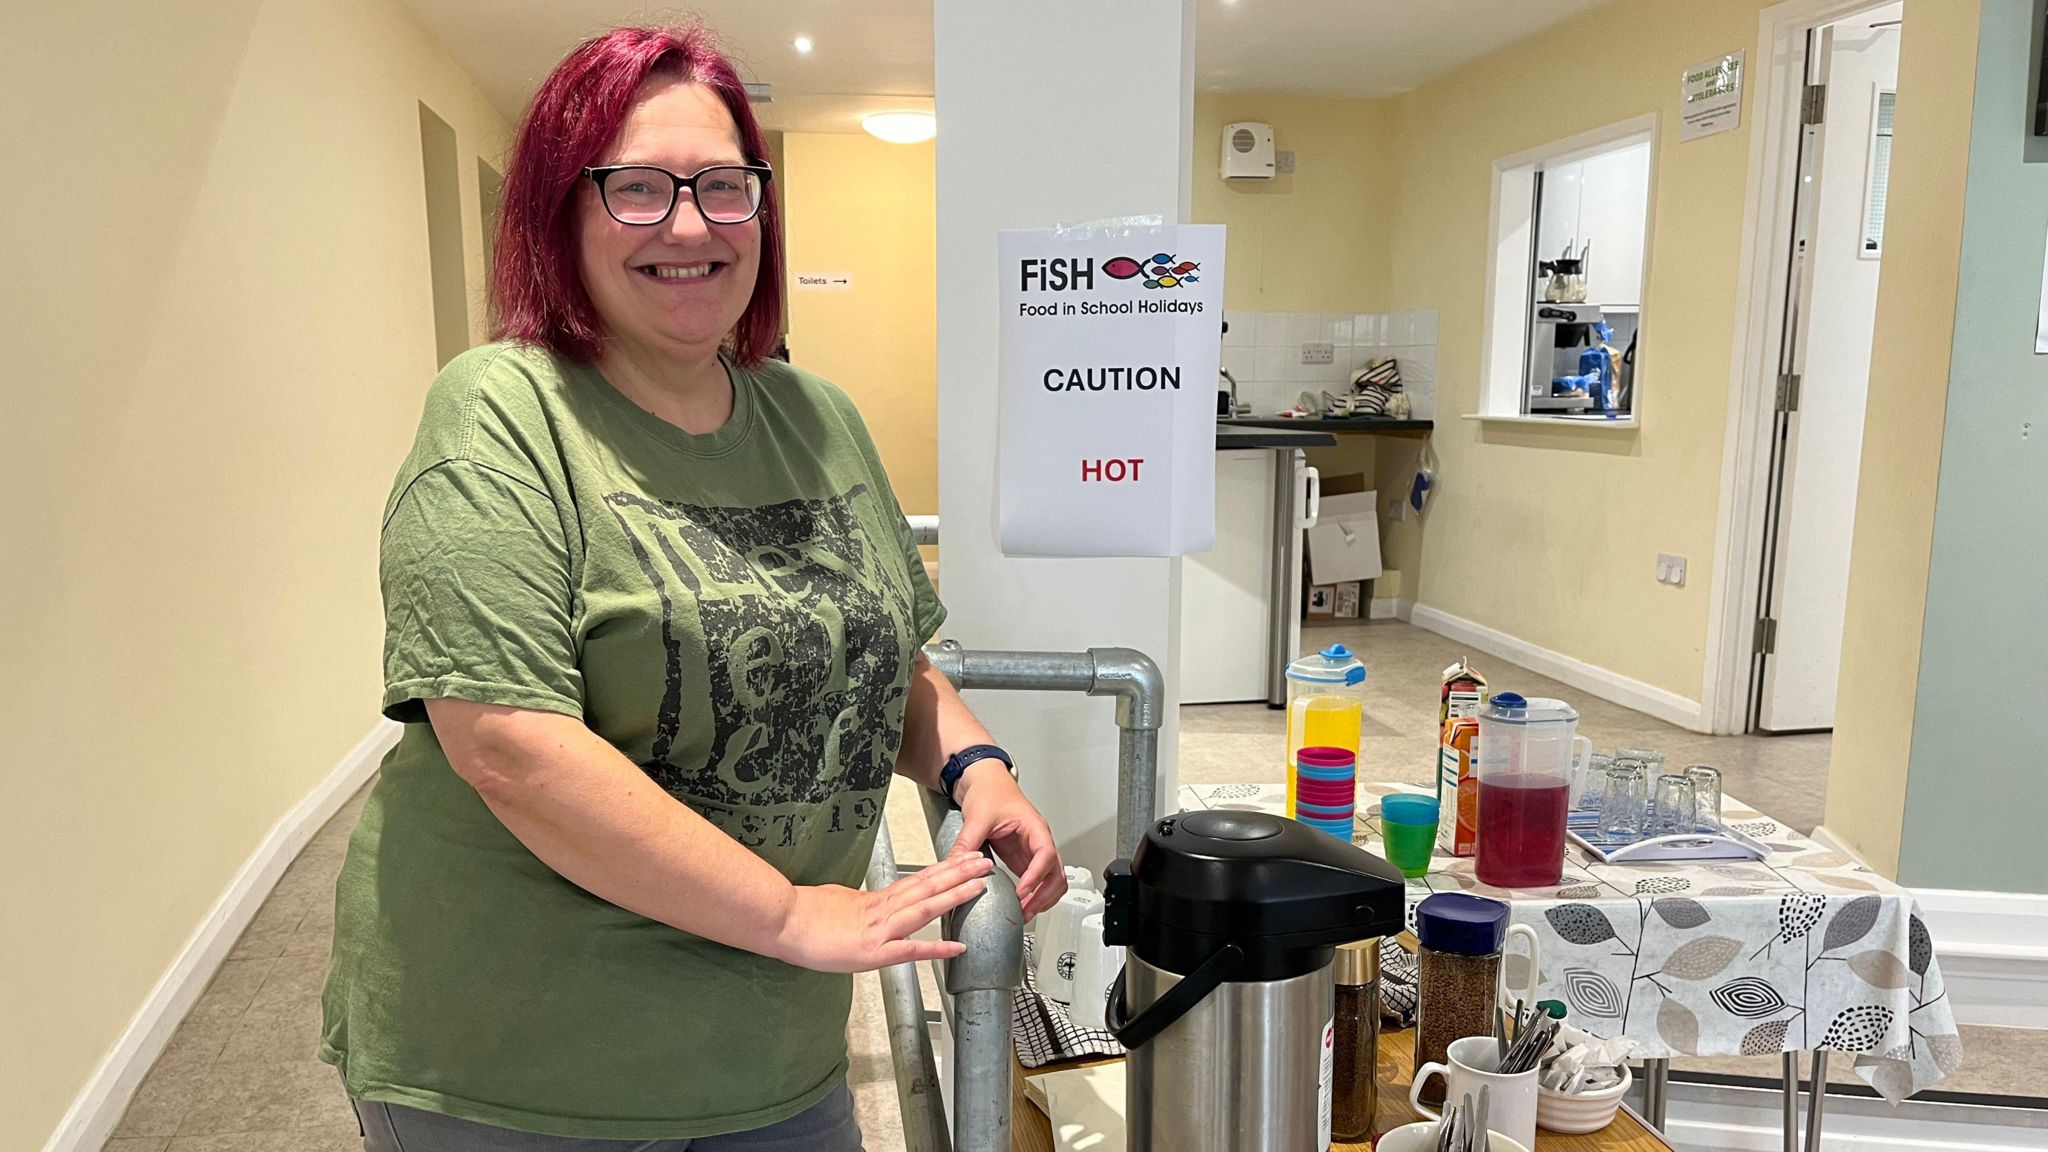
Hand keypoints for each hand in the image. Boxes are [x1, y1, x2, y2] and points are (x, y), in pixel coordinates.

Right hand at [771, 852, 992, 973]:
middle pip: (928, 886)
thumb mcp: (838, 901)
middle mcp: (883, 910)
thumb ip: (859, 905)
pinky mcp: (873, 952)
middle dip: (959, 874)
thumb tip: (867, 905)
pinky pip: (910, 950)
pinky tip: (957, 947)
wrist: (783, 922)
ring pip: (925, 908)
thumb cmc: (803, 914)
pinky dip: (936, 948)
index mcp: (876, 900)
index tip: (964, 860)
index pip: (917, 881)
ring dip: (955, 897)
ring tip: (980, 887)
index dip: (944, 870)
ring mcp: (880, 930)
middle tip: (985, 861)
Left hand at [951, 761, 1065, 916]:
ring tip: (1024, 914)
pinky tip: (1019, 905)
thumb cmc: (991, 790)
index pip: (1046, 854)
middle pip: (1057, 874)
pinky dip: (1033, 896)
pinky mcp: (1023, 858)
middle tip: (1025, 911)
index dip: (1037, 875)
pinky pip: (1036, 881)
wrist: (986, 782)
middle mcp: (1039, 841)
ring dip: (1043, 899)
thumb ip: (967, 842)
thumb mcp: (978, 816)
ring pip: (1052, 881)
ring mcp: (1032, 851)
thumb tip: (956, 865)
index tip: (1023, 891)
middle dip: (1044, 896)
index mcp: (1035, 827)